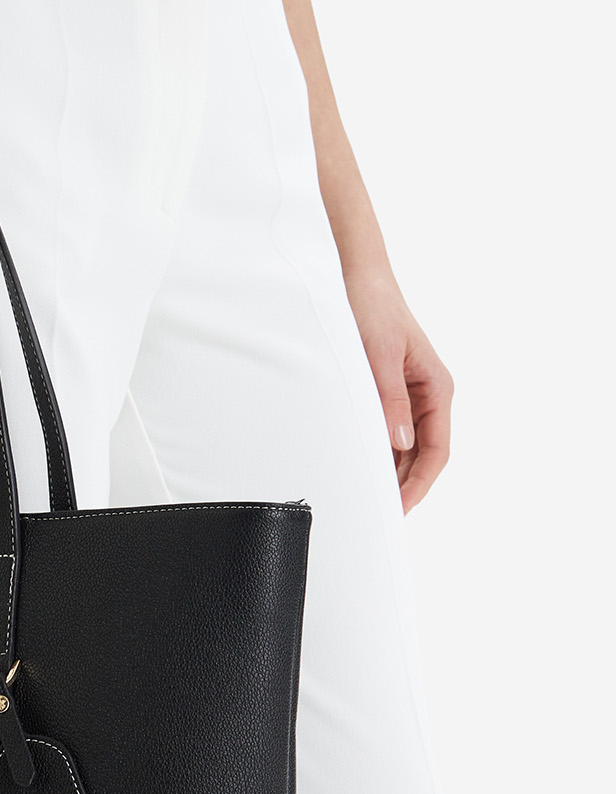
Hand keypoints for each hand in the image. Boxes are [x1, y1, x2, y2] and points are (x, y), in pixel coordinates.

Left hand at [345, 270, 453, 512]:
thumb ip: (390, 399)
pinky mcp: (387, 393)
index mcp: (437, 388)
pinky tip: (360, 468)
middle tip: (379, 515)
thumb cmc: (372, 308)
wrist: (357, 277)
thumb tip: (399, 442)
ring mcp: (408, 396)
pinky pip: (387, 432)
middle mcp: (427, 396)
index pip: (437, 451)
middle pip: (421, 455)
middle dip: (404, 486)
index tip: (399, 508)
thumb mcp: (380, 355)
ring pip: (404, 447)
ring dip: (389, 472)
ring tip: (367, 499)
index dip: (419, 484)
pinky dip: (377, 452)